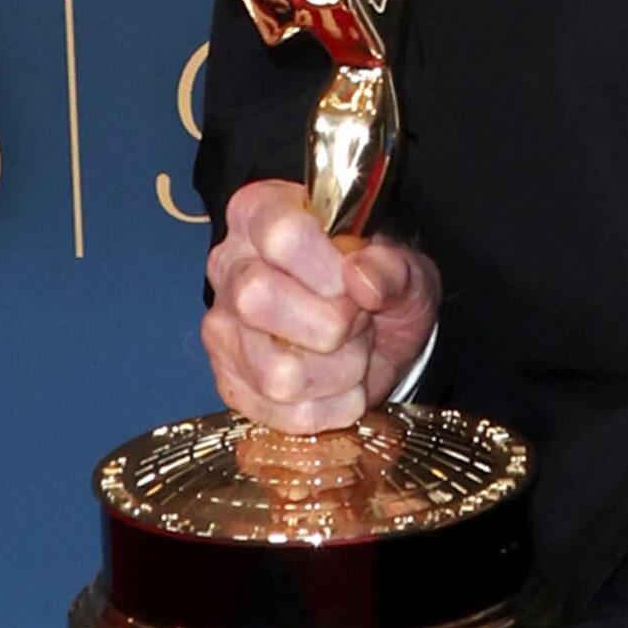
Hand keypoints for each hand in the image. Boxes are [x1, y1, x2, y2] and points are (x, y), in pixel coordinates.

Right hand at [201, 178, 440, 432]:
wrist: (381, 333)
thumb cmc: (381, 283)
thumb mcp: (405, 266)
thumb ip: (392, 267)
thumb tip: (362, 279)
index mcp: (261, 212)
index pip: (282, 236)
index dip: (329, 269)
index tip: (357, 282)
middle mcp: (228, 266)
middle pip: (258, 299)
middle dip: (332, 322)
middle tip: (358, 318)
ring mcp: (222, 329)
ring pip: (277, 372)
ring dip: (340, 370)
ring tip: (352, 349)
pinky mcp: (230, 384)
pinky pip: (286, 414)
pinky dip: (333, 405)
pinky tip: (340, 381)